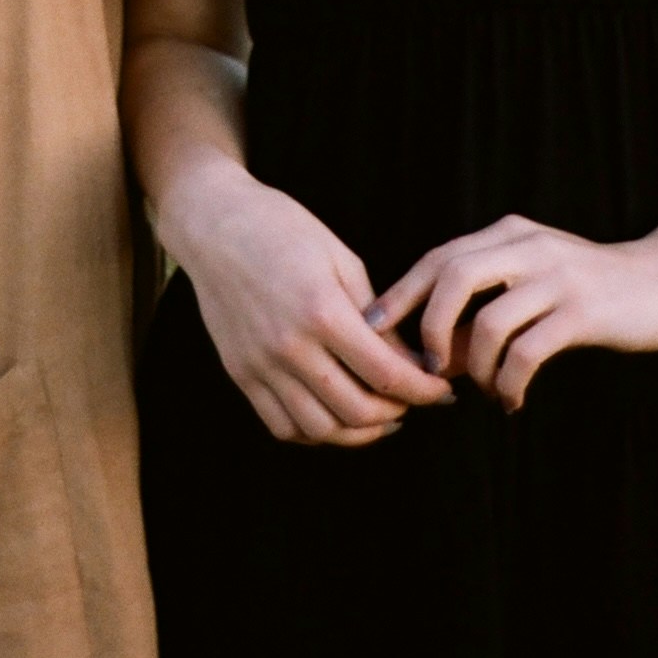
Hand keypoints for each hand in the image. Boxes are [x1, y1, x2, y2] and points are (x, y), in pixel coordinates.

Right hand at [162, 156, 454, 446]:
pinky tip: (334, 415)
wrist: (215, 224)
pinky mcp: (240, 374)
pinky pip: (282, 426)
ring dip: (358, 432)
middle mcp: (289, 347)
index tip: (443, 391)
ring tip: (378, 415)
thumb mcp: (342, 258)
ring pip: (319, 430)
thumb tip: (409, 361)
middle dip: (396, 414)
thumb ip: (376, 315)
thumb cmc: (283, 229)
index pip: (386, 374)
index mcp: (322, 311)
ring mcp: (260, 366)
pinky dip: (315, 433)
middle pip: (356, 411)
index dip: (423, 390)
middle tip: (412, 401)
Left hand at [368, 213, 657, 412]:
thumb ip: (486, 300)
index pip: (438, 257)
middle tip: (428, 367)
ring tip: (483, 389)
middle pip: (450, 276)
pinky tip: (512, 400)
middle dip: (426, 327)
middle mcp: (527, 248)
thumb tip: (434, 350)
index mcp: (508, 235)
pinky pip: (526, 352)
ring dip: (473, 367)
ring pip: (486, 322)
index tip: (374, 328)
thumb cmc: (590, 287)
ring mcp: (555, 278)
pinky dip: (508, 383)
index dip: (400, 293)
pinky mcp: (581, 312)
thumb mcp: (533, 276)